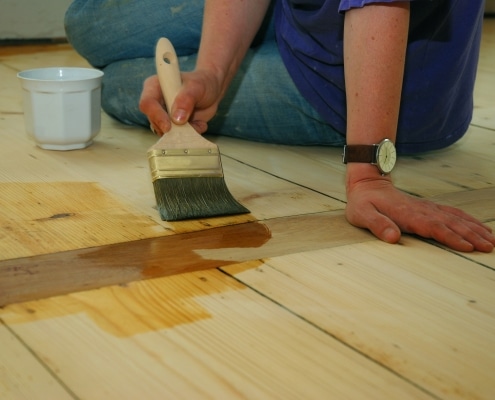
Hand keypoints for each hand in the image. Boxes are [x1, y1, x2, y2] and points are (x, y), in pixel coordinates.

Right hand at [139, 69, 222, 134]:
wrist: (212, 89)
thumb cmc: (202, 82)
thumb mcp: (196, 87)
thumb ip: (186, 100)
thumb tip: (177, 119)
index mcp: (155, 87)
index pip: (147, 103)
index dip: (156, 116)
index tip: (168, 126)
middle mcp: (156, 102)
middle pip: (154, 121)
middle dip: (170, 128)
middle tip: (188, 126)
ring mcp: (164, 115)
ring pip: (164, 131)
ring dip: (182, 132)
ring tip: (198, 122)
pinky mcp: (173, 126)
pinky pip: (177, 136)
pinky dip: (191, 133)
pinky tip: (200, 123)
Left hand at [345, 172, 494, 252]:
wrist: (368, 183)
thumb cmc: (363, 202)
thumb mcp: (362, 214)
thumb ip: (377, 225)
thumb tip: (393, 237)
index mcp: (407, 214)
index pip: (433, 227)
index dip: (451, 237)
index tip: (468, 246)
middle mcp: (421, 210)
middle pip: (450, 223)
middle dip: (471, 235)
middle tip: (489, 247)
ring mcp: (426, 207)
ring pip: (455, 217)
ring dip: (474, 228)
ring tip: (491, 240)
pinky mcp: (428, 207)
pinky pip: (452, 212)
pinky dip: (468, 219)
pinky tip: (480, 226)